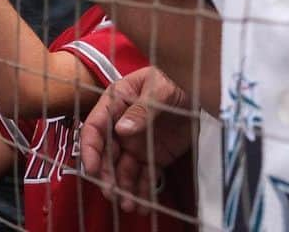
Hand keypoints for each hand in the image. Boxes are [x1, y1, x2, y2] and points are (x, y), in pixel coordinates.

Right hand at [79, 66, 194, 213]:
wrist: (198, 92)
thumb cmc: (174, 82)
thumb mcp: (159, 90)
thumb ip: (141, 109)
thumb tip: (121, 130)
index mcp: (116, 103)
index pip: (95, 126)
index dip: (90, 148)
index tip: (92, 168)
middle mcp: (121, 125)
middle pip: (107, 153)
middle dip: (106, 175)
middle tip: (112, 194)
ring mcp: (137, 143)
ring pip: (123, 169)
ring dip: (123, 188)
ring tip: (129, 206)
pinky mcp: (154, 156)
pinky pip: (145, 177)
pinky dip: (143, 192)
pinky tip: (144, 206)